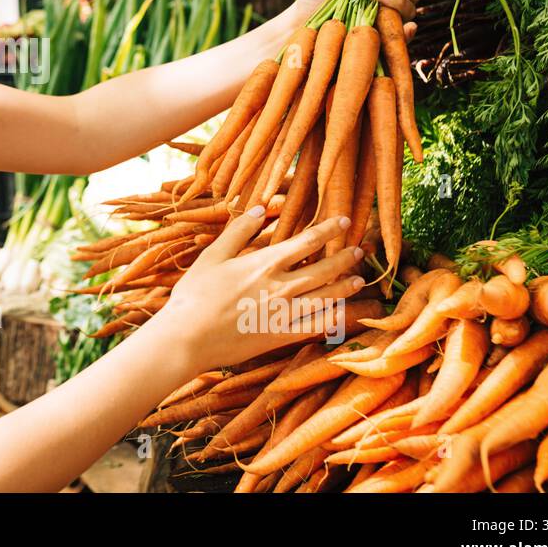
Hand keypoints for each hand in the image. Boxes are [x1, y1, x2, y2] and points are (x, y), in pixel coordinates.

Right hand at [157, 209, 369, 371]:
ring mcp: (283, 314)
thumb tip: (260, 208)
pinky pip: (315, 327)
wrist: (187, 338)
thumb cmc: (194, 294)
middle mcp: (281, 287)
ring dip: (345, 287)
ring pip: (326, 297)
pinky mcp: (280, 336)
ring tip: (359, 280)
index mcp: (264, 263)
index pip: (306, 241)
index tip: (344, 221)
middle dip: (344, 258)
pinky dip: (333, 319)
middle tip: (359, 250)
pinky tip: (343, 314)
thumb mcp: (212, 256)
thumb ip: (238, 231)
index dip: (329, 230)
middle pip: (323, 269)